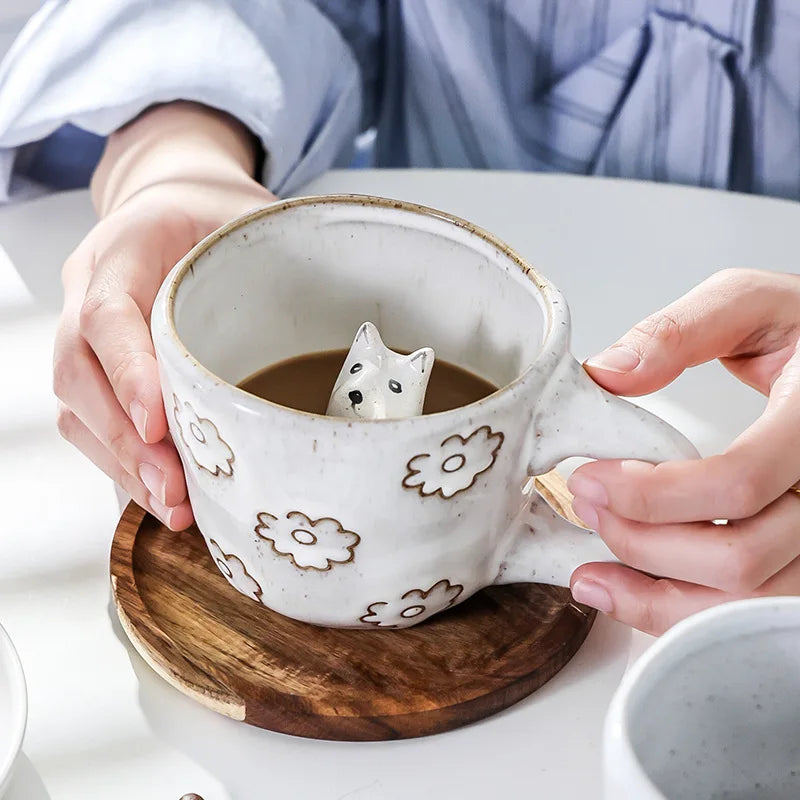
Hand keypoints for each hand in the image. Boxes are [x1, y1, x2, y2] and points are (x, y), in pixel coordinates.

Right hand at [54, 103, 274, 528]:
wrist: (173, 207)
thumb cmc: (211, 217)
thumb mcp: (243, 214)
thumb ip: (273, 248)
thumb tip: (352, 288)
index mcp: (122, 249)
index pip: (108, 314)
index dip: (129, 372)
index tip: (161, 425)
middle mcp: (89, 293)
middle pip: (81, 376)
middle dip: (128, 443)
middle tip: (175, 489)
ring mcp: (85, 336)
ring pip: (80, 409)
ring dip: (125, 467)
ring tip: (175, 506)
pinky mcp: (96, 371)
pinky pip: (92, 424)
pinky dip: (125, 467)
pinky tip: (166, 497)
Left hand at [567, 268, 799, 633]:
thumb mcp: (748, 304)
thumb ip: (680, 331)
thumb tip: (607, 374)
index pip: (738, 483)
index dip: (652, 494)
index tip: (590, 480)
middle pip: (740, 557)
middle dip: (644, 543)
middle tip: (584, 506)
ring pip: (747, 602)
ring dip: (656, 596)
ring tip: (590, 573)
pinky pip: (748, 611)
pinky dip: (683, 613)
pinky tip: (630, 595)